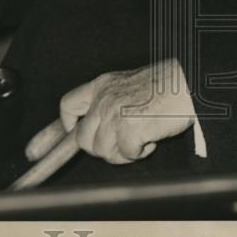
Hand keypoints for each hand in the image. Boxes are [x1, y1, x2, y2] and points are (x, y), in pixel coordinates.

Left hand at [25, 59, 195, 164]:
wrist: (191, 82)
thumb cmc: (168, 85)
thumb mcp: (130, 85)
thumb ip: (109, 102)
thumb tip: (87, 129)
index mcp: (103, 85)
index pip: (67, 105)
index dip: (57, 129)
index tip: (45, 146)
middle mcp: (104, 99)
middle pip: (82, 139)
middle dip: (102, 147)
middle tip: (125, 140)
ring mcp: (115, 114)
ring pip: (103, 151)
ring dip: (124, 150)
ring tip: (144, 131)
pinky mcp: (129, 129)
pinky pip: (126, 155)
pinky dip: (141, 151)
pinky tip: (153, 135)